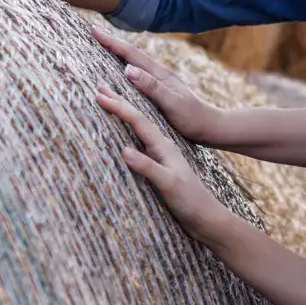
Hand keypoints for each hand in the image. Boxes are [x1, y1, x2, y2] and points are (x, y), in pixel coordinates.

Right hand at [91, 26, 223, 142]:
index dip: (112, 43)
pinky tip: (120, 72)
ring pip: (134, 63)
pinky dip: (125, 68)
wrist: (211, 128)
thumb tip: (128, 69)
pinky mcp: (160, 91)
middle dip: (112, 43)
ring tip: (101, 47)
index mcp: (160, 74)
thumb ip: (152, 87)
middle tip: (93, 32)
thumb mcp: (172, 103)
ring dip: (118, 54)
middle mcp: (159, 74)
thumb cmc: (192, 119)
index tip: (94, 30)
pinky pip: (138, 75)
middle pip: (132, 54)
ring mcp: (160, 82)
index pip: (131, 54)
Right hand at [95, 89, 237, 245]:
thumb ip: (148, 167)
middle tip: (98, 87)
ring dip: (122, 114)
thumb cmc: (190, 201)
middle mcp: (162, 147)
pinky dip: (128, 133)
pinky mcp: (160, 166)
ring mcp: (161, 156)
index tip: (99, 94)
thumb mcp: (169, 184)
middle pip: (137, 119)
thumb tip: (124, 150)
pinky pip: (140, 142)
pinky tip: (122, 135)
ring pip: (138, 128)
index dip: (118, 106)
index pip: (138, 121)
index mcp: (163, 147)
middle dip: (118, 102)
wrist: (207, 217)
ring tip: (108, 102)